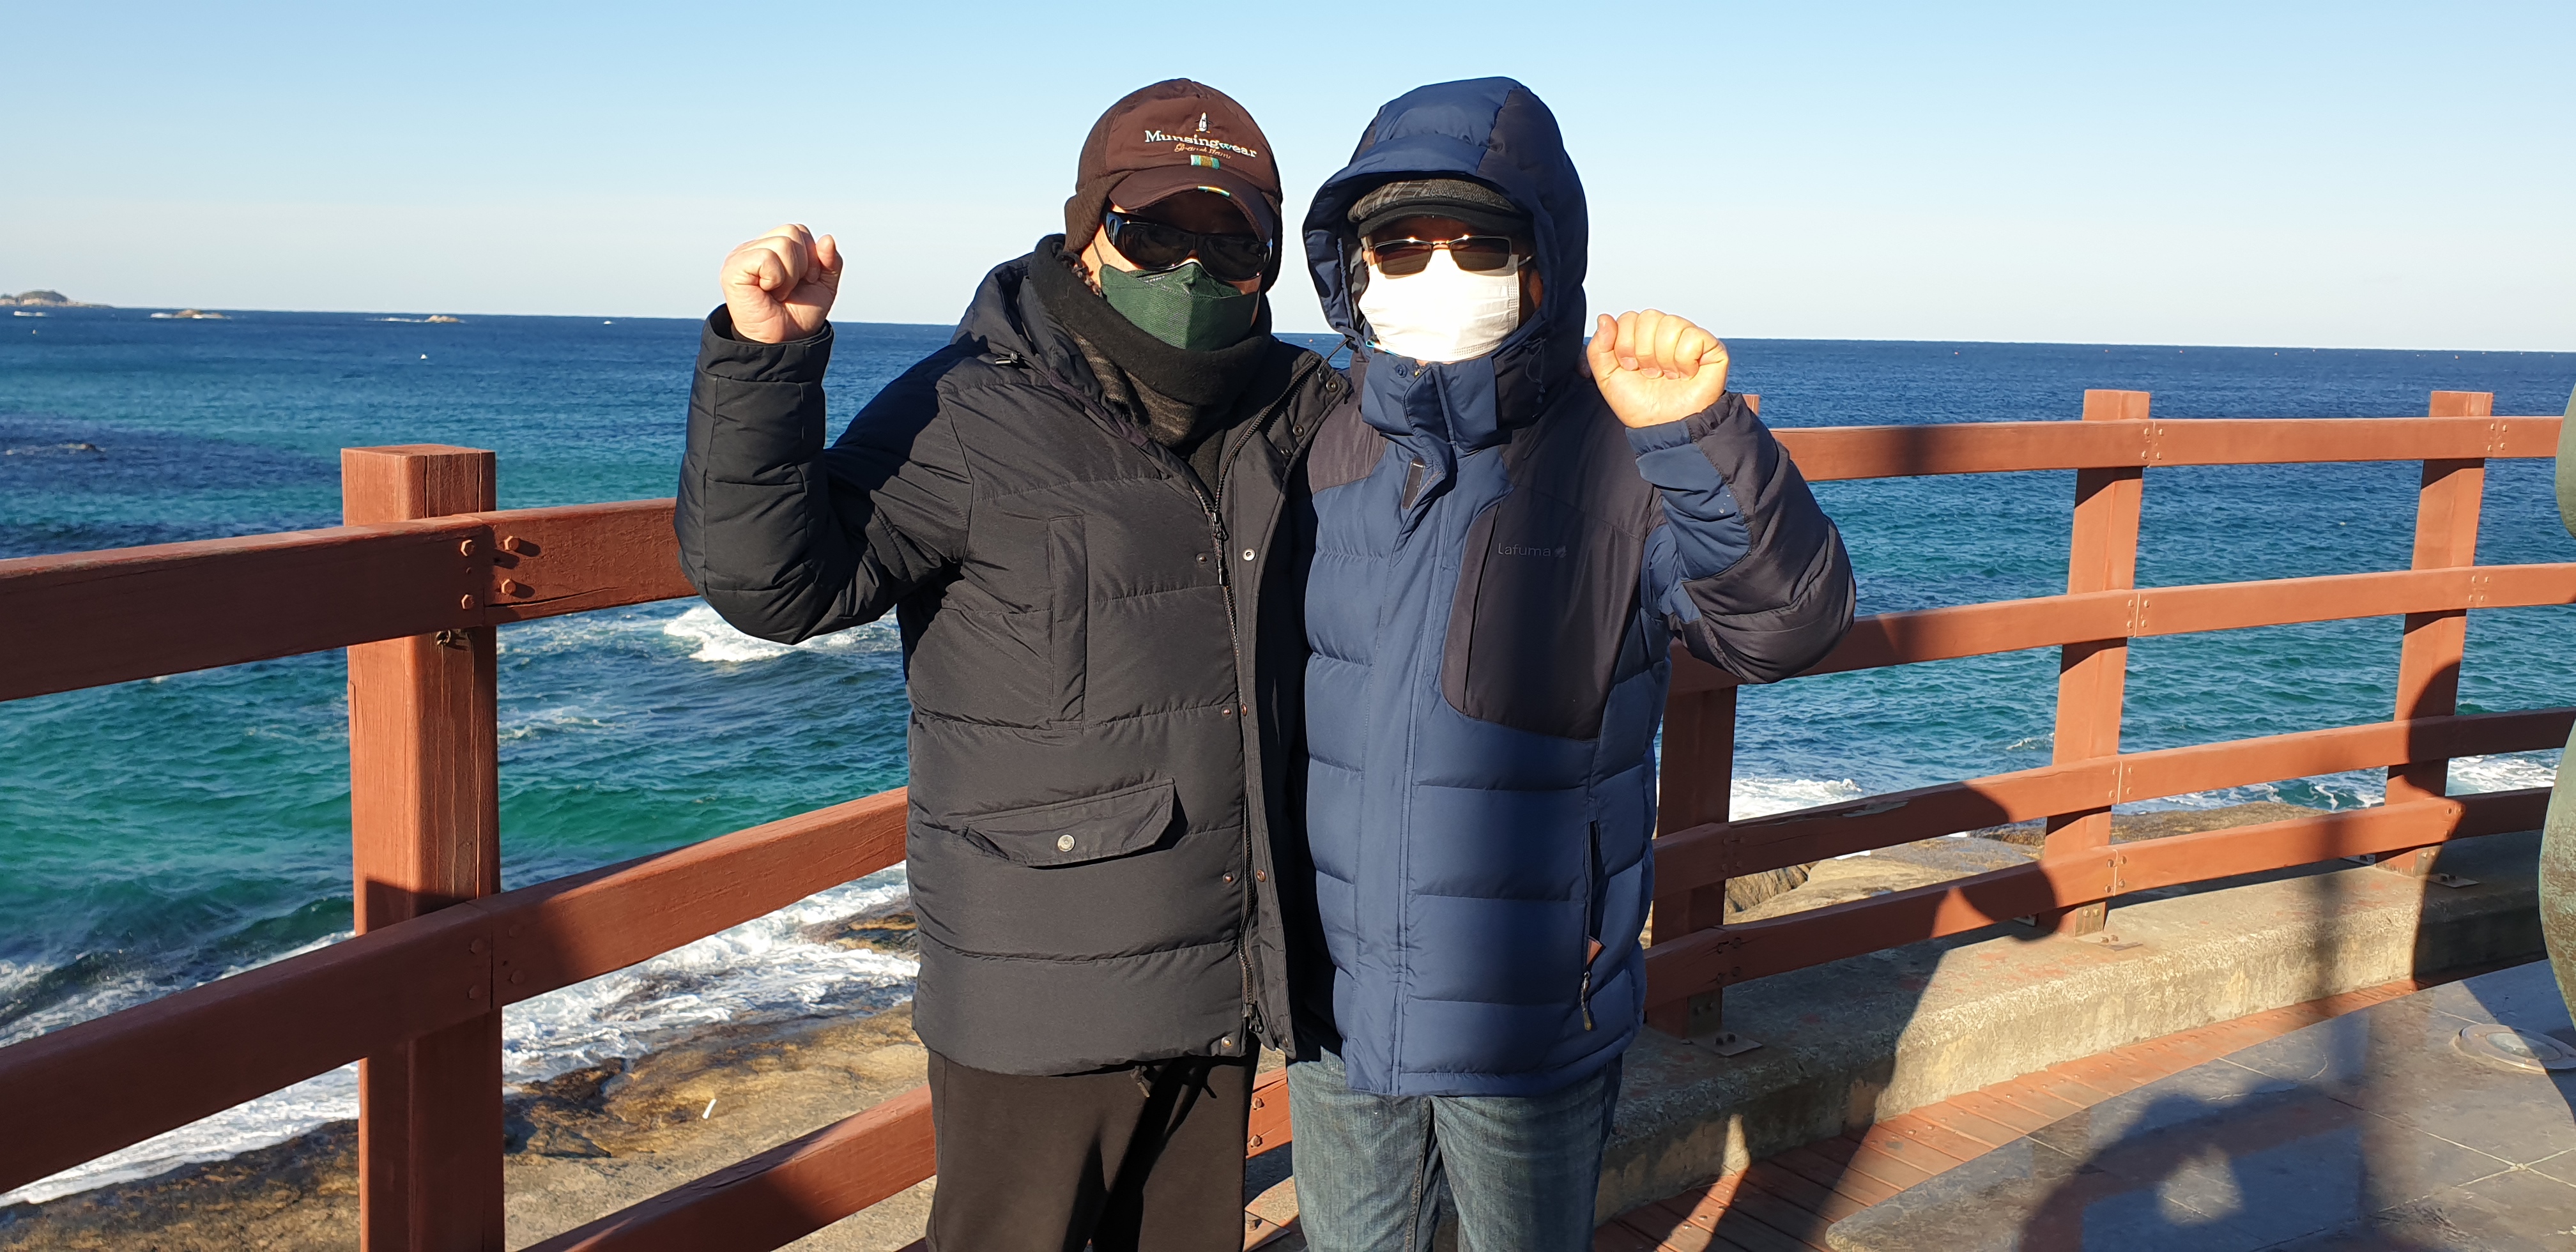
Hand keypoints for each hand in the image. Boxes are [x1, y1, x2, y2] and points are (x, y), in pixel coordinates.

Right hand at [720, 223, 840, 343]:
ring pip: (783, 243)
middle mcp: (754, 247)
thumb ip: (830, 262)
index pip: (799, 230)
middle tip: (789, 289)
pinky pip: (767, 257)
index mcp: (772, 247)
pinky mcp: (734, 268)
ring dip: (789, 275)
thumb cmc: (798, 315)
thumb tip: (828, 238)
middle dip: (802, 265)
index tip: (804, 281)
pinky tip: (767, 292)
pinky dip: (776, 278)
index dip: (811, 257)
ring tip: (778, 292)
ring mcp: (741, 256)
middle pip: (793, 231)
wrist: (783, 343)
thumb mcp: (823, 286)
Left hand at [1587, 310, 1729, 428]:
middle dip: (1643, 352)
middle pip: (1648, 317)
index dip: (1625, 345)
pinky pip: (1692, 337)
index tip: (1631, 367)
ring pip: (1670, 324)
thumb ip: (1598, 348)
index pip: (1629, 317)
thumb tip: (1605, 318)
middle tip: (1650, 373)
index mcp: (1642, 336)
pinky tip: (1685, 374)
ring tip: (1667, 375)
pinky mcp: (1711, 346)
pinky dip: (1684, 361)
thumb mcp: (1607, 378)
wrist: (1666, 428)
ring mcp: (1688, 337)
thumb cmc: (1641, 406)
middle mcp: (1665, 332)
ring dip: (1663, 358)